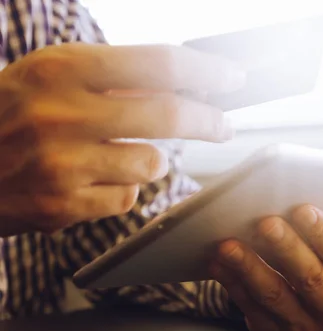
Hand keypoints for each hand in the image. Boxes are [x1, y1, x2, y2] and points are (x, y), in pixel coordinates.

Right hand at [0, 43, 244, 236]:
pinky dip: (120, 189)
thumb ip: (110, 79)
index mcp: (61, 68)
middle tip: (224, 126)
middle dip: (209, 122)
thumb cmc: (8, 114)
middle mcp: (62, 114)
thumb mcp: (49, 78)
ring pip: (152, 165)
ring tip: (116, 154)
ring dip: (150, 161)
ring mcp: (62, 164)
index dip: (205, 71)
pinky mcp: (62, 206)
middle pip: (169, 116)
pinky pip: (126, 198)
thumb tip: (184, 85)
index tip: (232, 78)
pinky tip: (88, 181)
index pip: (157, 63)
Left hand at [210, 152, 322, 330]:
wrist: (308, 290)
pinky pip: (251, 312)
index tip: (302, 207)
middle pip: (311, 282)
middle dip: (286, 251)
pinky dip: (232, 286)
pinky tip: (217, 261)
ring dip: (250, 271)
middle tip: (263, 220)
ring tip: (228, 242)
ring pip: (277, 300)